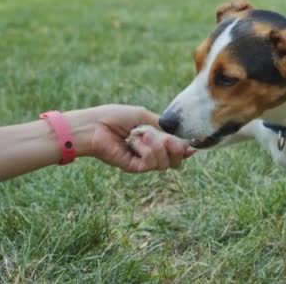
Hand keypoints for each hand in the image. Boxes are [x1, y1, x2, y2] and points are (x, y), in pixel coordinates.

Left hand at [67, 105, 193, 172]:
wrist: (95, 125)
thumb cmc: (116, 117)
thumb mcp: (146, 117)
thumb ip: (165, 130)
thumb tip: (187, 144)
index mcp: (154, 141)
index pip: (177, 152)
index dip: (184, 150)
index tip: (190, 145)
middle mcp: (150, 154)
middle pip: (175, 161)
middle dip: (174, 147)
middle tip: (166, 138)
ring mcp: (143, 162)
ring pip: (165, 163)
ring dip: (157, 145)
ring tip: (141, 135)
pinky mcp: (134, 168)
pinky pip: (151, 163)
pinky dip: (146, 150)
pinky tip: (133, 142)